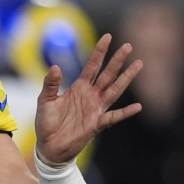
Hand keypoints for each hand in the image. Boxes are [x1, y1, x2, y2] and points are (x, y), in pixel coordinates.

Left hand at [34, 33, 142, 164]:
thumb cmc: (47, 123)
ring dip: (126, 78)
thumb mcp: (45, 100)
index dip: (99, 52)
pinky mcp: (96, 124)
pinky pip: (113, 117)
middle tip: (128, 46)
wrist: (49, 146)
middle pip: (107, 74)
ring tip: (138, 64)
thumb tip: (56, 66)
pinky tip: (137, 106)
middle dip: (117, 60)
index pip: (92, 66)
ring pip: (115, 90)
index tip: (108, 37)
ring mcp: (96, 109)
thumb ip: (51, 84)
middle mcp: (91, 95)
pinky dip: (125, 112)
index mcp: (79, 87)